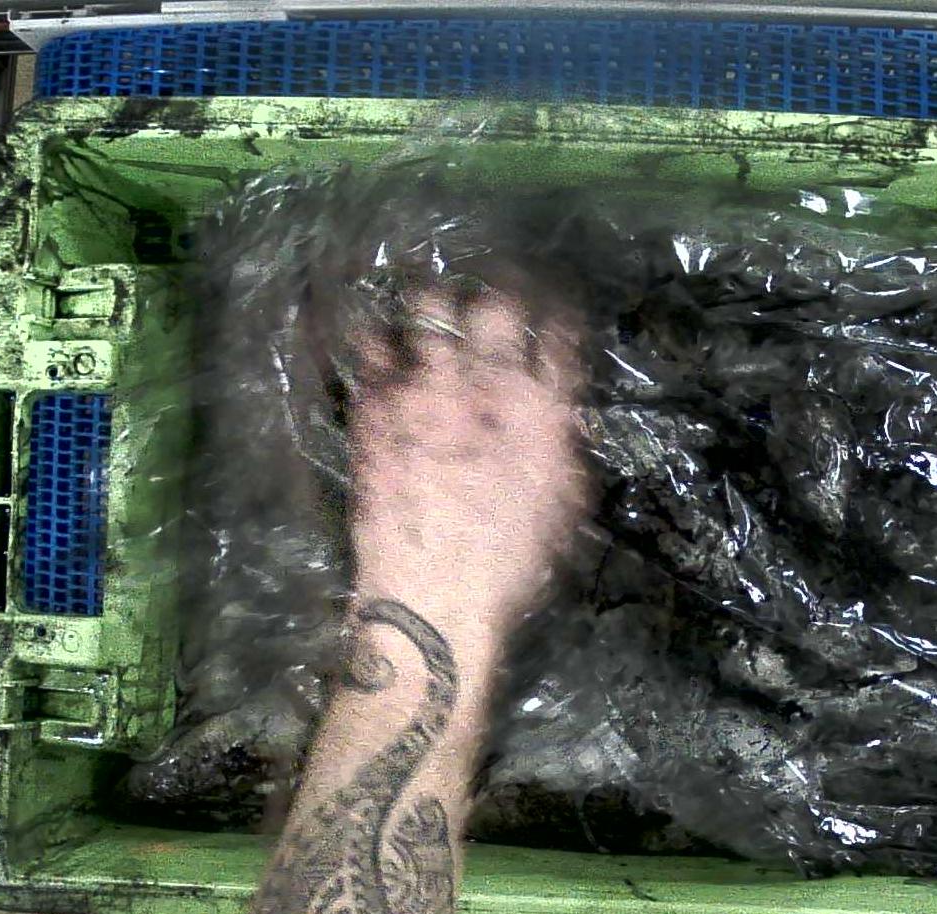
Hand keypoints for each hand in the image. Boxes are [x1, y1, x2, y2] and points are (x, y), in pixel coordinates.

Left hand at [347, 284, 587, 665]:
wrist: (435, 598)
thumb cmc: (512, 565)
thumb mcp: (565, 503)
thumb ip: (562, 440)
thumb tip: (558, 411)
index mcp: (544, 408)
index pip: (558, 328)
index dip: (554, 305)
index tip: (547, 300)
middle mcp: (489, 384)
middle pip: (494, 303)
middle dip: (493, 292)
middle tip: (485, 296)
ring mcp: (428, 388)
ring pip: (429, 305)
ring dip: (434, 300)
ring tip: (431, 303)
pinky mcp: (376, 404)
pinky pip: (371, 342)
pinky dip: (377, 333)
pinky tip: (379, 336)